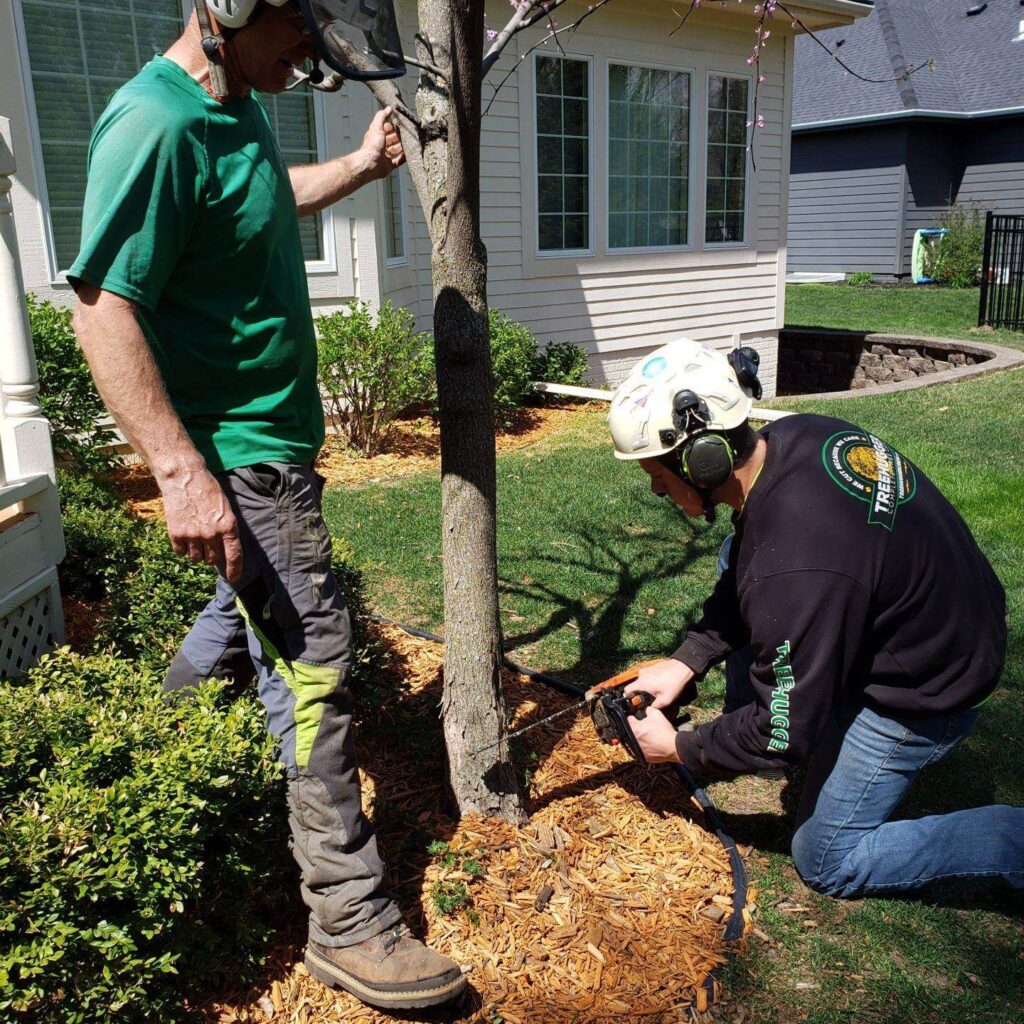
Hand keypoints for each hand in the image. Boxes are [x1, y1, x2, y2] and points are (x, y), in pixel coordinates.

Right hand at [158, 465, 242, 583]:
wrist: (183, 477)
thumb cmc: (207, 489)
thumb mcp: (225, 507)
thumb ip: (226, 528)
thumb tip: (225, 548)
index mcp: (228, 526)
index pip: (234, 556)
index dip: (235, 570)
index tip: (234, 580)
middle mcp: (212, 534)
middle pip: (212, 560)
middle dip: (211, 555)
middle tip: (206, 541)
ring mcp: (193, 535)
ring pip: (196, 558)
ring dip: (196, 551)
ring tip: (194, 534)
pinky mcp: (177, 534)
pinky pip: (180, 552)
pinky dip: (182, 547)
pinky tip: (183, 533)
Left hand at [359, 106, 404, 179]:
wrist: (370, 163)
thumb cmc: (372, 145)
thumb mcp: (377, 126)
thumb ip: (382, 116)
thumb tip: (389, 107)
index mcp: (376, 136)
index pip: (386, 129)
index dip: (393, 127)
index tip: (401, 124)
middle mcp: (380, 146)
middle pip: (392, 140)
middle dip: (399, 137)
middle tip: (407, 133)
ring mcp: (385, 156)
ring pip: (396, 150)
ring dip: (403, 147)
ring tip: (410, 142)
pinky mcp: (389, 165)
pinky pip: (398, 160)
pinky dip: (404, 157)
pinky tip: (409, 153)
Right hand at [624, 658, 695, 709]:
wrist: (683, 668)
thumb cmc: (674, 683)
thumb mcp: (665, 701)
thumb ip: (654, 707)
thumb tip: (649, 709)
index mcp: (642, 683)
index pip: (626, 690)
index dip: (628, 698)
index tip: (635, 702)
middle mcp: (641, 674)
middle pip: (635, 686)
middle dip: (640, 693)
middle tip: (650, 698)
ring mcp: (647, 669)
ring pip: (642, 681)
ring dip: (647, 687)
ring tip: (658, 691)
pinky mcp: (652, 667)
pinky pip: (647, 676)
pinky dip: (651, 681)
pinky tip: (661, 684)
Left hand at [627, 706, 681, 762]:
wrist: (673, 746)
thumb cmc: (664, 732)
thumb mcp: (656, 714)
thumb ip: (648, 710)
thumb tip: (646, 710)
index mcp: (635, 728)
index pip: (629, 719)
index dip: (634, 717)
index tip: (636, 718)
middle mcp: (633, 739)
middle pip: (632, 731)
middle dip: (637, 728)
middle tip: (646, 728)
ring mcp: (637, 749)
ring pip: (636, 741)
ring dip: (641, 738)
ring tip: (650, 737)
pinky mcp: (643, 756)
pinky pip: (641, 750)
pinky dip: (645, 747)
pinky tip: (652, 744)